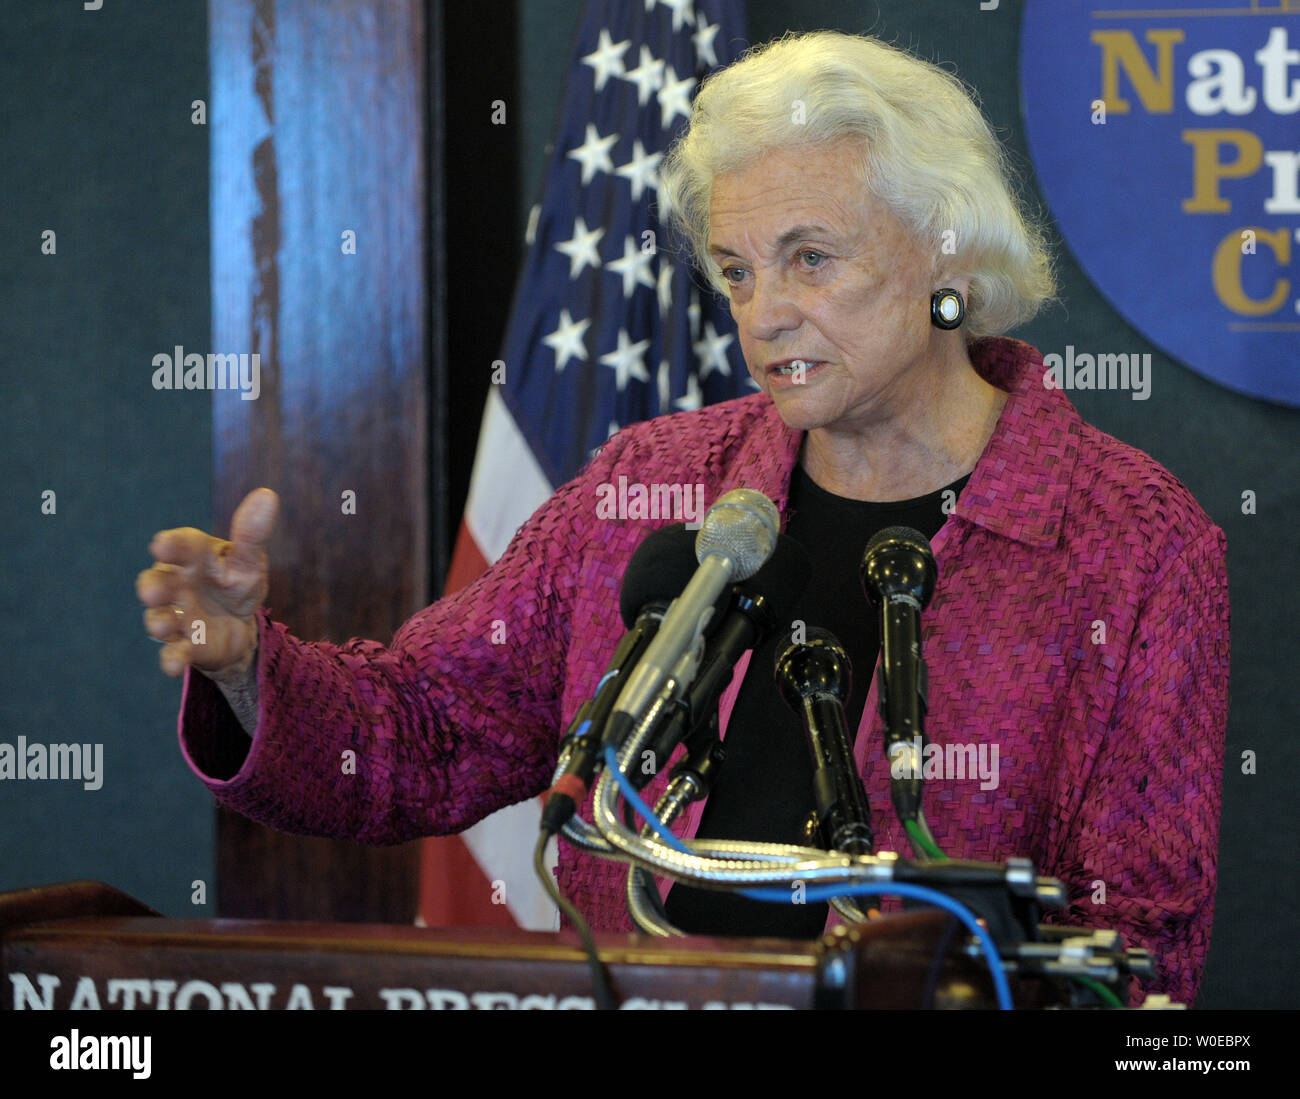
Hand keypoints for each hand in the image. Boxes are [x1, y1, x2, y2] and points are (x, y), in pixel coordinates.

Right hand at [137, 488, 277, 679]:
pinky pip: (173, 652)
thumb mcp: (249, 560)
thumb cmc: (237, 582)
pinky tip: (175, 665)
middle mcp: (177, 585)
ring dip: (159, 622)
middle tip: (152, 590)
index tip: (162, 545)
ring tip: (164, 625)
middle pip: (158, 583)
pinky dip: (172, 658)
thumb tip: (268, 495)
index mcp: (193, 557)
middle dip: (153, 586)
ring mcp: (177, 616)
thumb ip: (252, 533)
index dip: (172, 546)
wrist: (240, 624)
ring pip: (160, 618)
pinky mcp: (185, 645)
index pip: (180, 546)